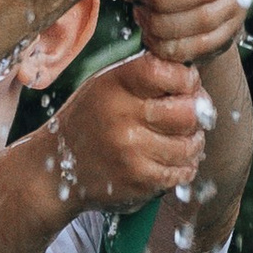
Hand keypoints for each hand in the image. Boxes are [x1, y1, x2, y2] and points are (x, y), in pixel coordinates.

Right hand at [44, 56, 211, 215]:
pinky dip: (183, 168)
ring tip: (180, 141)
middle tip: (189, 116)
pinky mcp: (138, 180)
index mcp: (115, 85)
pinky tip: (169, 161)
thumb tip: (195, 79)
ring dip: (193, 144)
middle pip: (188, 112)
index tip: (185, 86)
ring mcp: (131, 151)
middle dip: (196, 114)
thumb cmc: (91, 120)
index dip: (188, 80)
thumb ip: (145, 76)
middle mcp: (122, 117)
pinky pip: (182, 172)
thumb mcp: (106, 86)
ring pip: (190, 145)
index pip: (170, 73)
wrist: (55, 169)